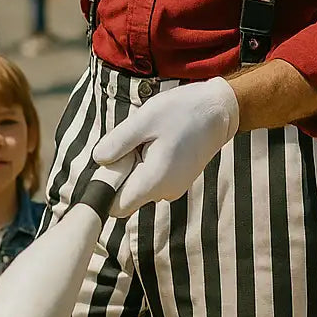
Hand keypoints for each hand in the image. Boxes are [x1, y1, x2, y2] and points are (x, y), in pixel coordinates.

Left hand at [90, 77, 238, 217]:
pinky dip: (147, 163)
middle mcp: (165, 192)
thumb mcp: (143, 120)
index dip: (106, 187)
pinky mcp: (178, 180)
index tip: (111, 161)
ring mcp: (173, 188)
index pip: (117, 206)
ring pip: (139, 185)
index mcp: (154, 181)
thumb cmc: (182, 111)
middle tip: (133, 142)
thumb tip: (98, 160)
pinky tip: (157, 141)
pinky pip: (152, 179)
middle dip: (121, 172)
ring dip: (135, 166)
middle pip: (127, 195)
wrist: (218, 110)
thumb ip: (118, 143)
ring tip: (148, 139)